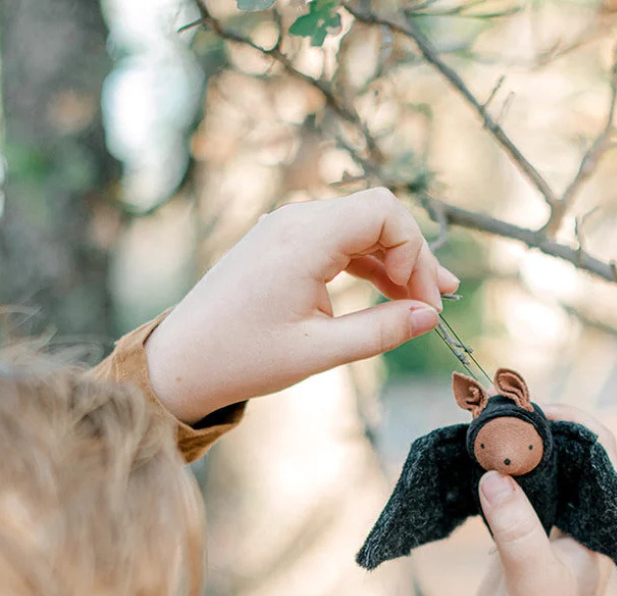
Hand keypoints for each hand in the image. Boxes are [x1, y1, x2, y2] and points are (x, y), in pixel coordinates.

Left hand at [144, 189, 457, 423]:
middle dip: (412, 258)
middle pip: (376, 216)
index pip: (384, 213)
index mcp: (303, 239)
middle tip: (435, 305)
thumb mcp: (318, 352)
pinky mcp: (280, 244)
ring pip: (359, 228)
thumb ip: (379, 331)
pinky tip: (388, 292)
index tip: (422, 302)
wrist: (182, 361)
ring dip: (392, 261)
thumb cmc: (242, 359)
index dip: (415, 253)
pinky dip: (365, 264)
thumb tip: (429, 317)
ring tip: (424, 300)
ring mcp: (285, 229)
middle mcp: (294, 221)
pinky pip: (336, 241)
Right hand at [468, 405, 616, 595]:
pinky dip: (489, 474)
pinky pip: (506, 491)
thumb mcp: (534, 578)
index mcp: (597, 522)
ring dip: (508, 449)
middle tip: (497, 416)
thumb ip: (518, 528)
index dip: (574, 422)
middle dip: (533, 429)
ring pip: (532, 469)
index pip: (600, 452)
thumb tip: (493, 476)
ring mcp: (545, 524)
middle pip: (563, 452)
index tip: (535, 411)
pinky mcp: (514, 535)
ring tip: (480, 434)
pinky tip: (469, 465)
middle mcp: (576, 516)